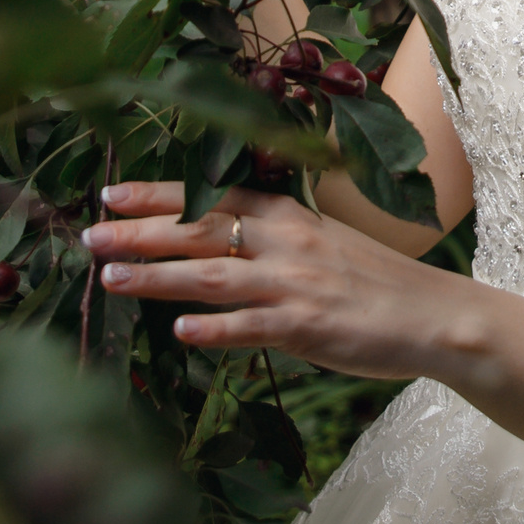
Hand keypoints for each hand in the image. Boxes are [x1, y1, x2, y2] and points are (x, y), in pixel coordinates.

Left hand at [82, 181, 473, 379]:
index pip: (211, 195)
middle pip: (200, 230)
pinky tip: (180, 330)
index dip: (158, 195)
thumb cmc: (373, 283)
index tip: (109, 193)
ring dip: (157, 276)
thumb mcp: (320, 243)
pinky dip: (214, 329)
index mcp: (287, 215)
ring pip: (212, 276)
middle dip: (139, 232)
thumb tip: (212, 240)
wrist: (435, 315)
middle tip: (88, 235)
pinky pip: (251, 327)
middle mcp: (286, 241)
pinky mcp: (307, 326)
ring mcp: (295, 284)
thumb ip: (268, 239)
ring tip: (110, 278)